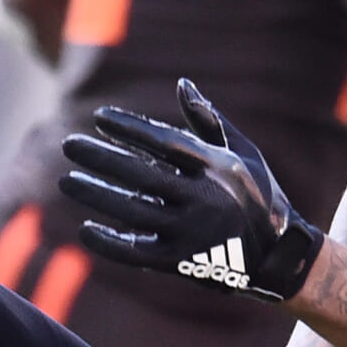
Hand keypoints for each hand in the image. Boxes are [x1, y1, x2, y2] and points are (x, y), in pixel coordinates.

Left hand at [60, 79, 324, 302]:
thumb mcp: (243, 153)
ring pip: (133, 211)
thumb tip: (181, 84)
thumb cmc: (259, 195)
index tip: (100, 117)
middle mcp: (203, 199)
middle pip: (141, 175)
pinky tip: (85, 230)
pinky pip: (137, 253)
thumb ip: (209, 120)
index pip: (165, 143)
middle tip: (69, 145)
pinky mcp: (181, 262)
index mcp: (217, 168)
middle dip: (102, 159)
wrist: (280, 257)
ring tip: (67, 180)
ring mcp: (190, 232)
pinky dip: (110, 244)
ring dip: (97, 195)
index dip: (131, 128)